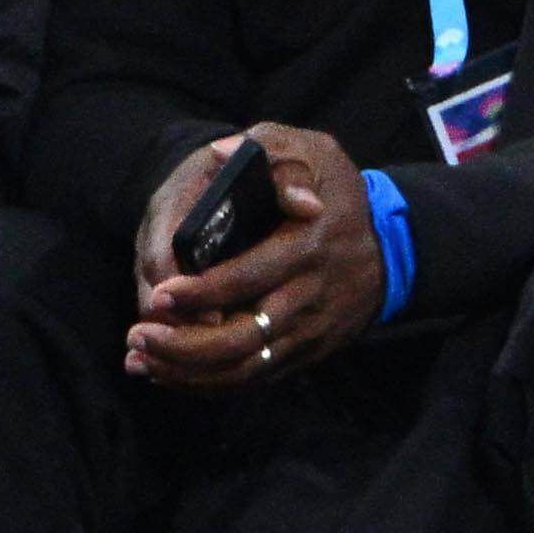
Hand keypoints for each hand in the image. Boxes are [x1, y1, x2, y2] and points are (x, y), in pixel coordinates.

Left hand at [126, 124, 386, 389]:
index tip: (161, 293)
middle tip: (139, 336)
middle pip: (243, 338)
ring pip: (245, 368)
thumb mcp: (315, 152)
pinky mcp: (305, 352)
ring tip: (141, 359)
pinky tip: (167, 373)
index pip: (250, 278)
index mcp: (307, 246)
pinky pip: (254, 378)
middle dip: (183, 344)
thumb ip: (272, 149)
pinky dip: (208, 383)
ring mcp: (309, 330)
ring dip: (188, 372)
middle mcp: (309, 296)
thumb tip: (224, 153)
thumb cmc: (337, 193)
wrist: (394, 248)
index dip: (203, 292)